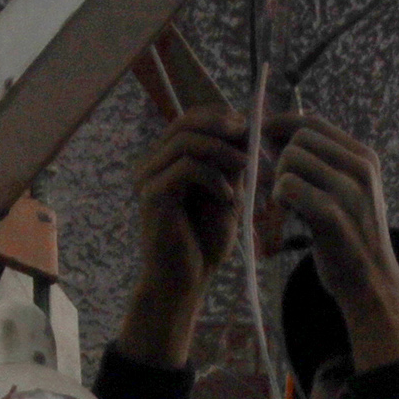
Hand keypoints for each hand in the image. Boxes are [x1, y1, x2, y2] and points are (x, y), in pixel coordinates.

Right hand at [113, 111, 248, 367]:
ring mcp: (148, 179)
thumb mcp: (227, 192)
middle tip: (250, 142)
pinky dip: (214, 177)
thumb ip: (230, 162)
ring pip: (185, 141)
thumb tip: (245, 127)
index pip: (190, 119)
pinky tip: (230, 198)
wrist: (186, 281)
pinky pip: (186, 167)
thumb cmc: (204, 242)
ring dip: (222, 152)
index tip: (250, 131)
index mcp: (166, 160)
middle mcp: (151, 165)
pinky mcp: (153, 196)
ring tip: (245, 170)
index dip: (221, 117)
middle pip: (185, 122)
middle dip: (223, 127)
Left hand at [260, 115, 398, 369]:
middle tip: (277, 188)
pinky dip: (278, 199)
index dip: (280, 125)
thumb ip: (317, 163)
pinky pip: (288, 187)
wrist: (371, 283)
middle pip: (299, 138)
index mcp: (364, 158)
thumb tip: (272, 133)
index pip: (312, 121)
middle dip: (279, 159)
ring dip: (277, 181)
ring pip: (291, 159)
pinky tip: (284, 217)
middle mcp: (361, 169)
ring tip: (284, 207)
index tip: (262, 139)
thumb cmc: (349, 237)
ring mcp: (350, 192)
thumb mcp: (344, 191)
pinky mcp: (333, 217)